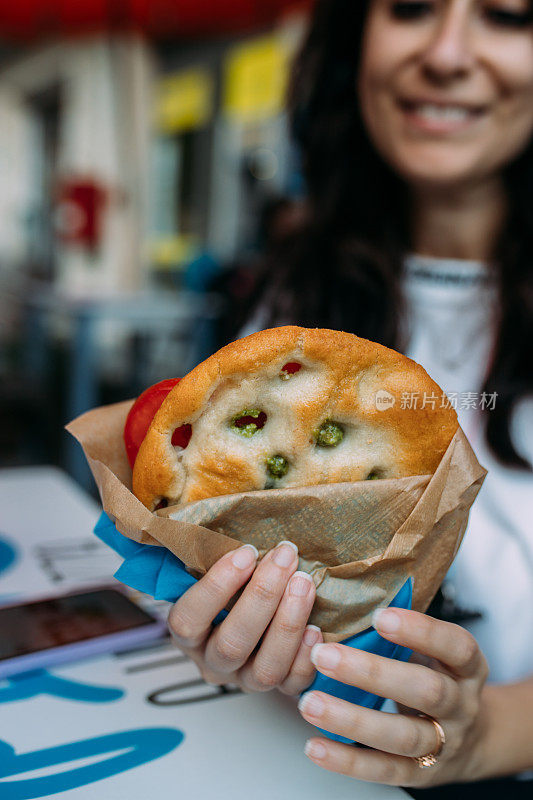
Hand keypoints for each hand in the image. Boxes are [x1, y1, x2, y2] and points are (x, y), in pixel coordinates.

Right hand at [167, 541, 321, 693]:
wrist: (257, 620)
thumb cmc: (237, 586)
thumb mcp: (219, 572)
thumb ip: (219, 554)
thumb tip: (228, 510)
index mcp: (188, 635)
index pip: (188, 620)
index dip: (216, 587)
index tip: (246, 552)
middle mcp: (212, 663)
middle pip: (232, 643)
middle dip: (262, 596)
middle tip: (285, 557)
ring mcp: (244, 680)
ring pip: (265, 669)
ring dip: (288, 623)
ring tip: (305, 583)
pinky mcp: (278, 692)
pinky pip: (293, 685)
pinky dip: (306, 657)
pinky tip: (317, 627)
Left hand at [298, 608, 489, 787]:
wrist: (470, 740)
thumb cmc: (437, 677)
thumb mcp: (433, 651)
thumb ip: (402, 634)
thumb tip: (347, 604)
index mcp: (467, 667)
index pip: (455, 646)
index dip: (421, 631)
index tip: (380, 616)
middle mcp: (461, 705)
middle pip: (426, 691)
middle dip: (372, 673)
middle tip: (325, 655)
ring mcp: (444, 744)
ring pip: (402, 736)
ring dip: (352, 720)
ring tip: (310, 703)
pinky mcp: (421, 775)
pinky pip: (383, 770)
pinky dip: (347, 761)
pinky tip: (315, 746)